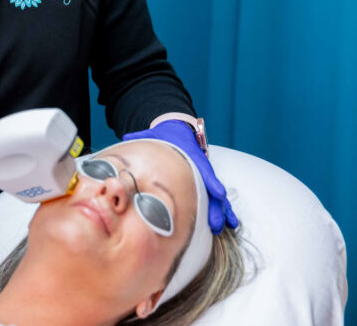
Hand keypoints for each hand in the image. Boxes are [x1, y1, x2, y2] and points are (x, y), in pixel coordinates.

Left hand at [123, 120, 238, 233]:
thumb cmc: (166, 135)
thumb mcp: (154, 134)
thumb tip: (126, 138)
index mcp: (192, 156)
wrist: (177, 129)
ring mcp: (205, 176)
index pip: (205, 170)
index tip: (218, 193)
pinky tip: (229, 223)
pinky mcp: (206, 182)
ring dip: (220, 211)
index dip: (212, 182)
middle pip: (212, 189)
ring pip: (217, 196)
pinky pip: (217, 197)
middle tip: (215, 223)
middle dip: (216, 206)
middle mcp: (201, 168)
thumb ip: (142, 137)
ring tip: (220, 227)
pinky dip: (224, 209)